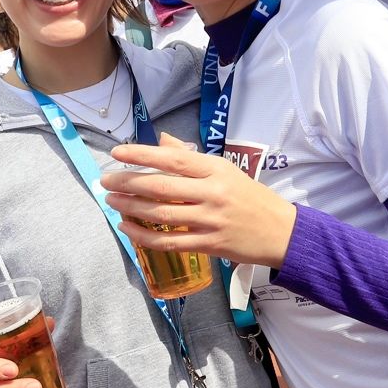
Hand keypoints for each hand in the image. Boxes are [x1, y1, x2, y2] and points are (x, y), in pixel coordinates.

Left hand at [101, 133, 298, 267]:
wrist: (281, 231)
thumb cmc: (250, 197)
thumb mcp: (226, 169)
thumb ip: (191, 157)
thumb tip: (162, 141)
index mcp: (216, 170)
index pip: (173, 159)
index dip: (142, 154)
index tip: (117, 153)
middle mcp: (212, 193)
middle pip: (161, 186)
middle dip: (128, 182)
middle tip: (106, 180)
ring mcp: (210, 221)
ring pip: (161, 214)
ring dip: (131, 207)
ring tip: (112, 201)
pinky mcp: (209, 245)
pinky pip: (169, 242)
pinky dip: (144, 236)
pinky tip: (127, 228)